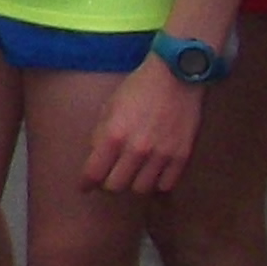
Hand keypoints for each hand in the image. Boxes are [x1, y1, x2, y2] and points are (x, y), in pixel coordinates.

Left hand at [82, 58, 201, 196]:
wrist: (177, 76)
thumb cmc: (138, 88)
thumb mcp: (109, 107)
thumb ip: (100, 135)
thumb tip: (95, 158)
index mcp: (113, 135)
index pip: (94, 173)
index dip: (86, 183)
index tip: (84, 186)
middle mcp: (137, 149)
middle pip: (115, 186)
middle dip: (108, 183)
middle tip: (109, 176)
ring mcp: (162, 155)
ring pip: (140, 189)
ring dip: (132, 184)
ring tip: (132, 174)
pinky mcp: (182, 156)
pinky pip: (165, 185)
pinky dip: (156, 183)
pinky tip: (152, 173)